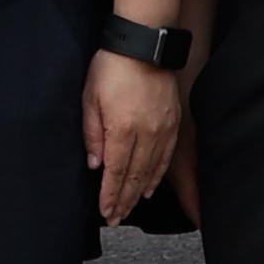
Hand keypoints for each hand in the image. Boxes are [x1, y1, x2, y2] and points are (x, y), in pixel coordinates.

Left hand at [82, 54, 183, 223]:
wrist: (143, 45)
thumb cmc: (111, 68)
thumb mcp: (90, 98)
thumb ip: (92, 134)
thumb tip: (95, 165)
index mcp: (122, 129)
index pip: (116, 171)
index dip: (110, 195)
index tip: (106, 212)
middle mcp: (146, 133)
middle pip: (135, 176)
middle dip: (124, 200)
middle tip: (115, 218)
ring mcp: (162, 129)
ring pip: (152, 170)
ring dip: (139, 192)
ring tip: (129, 207)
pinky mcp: (173, 123)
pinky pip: (166, 157)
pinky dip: (158, 175)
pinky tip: (151, 186)